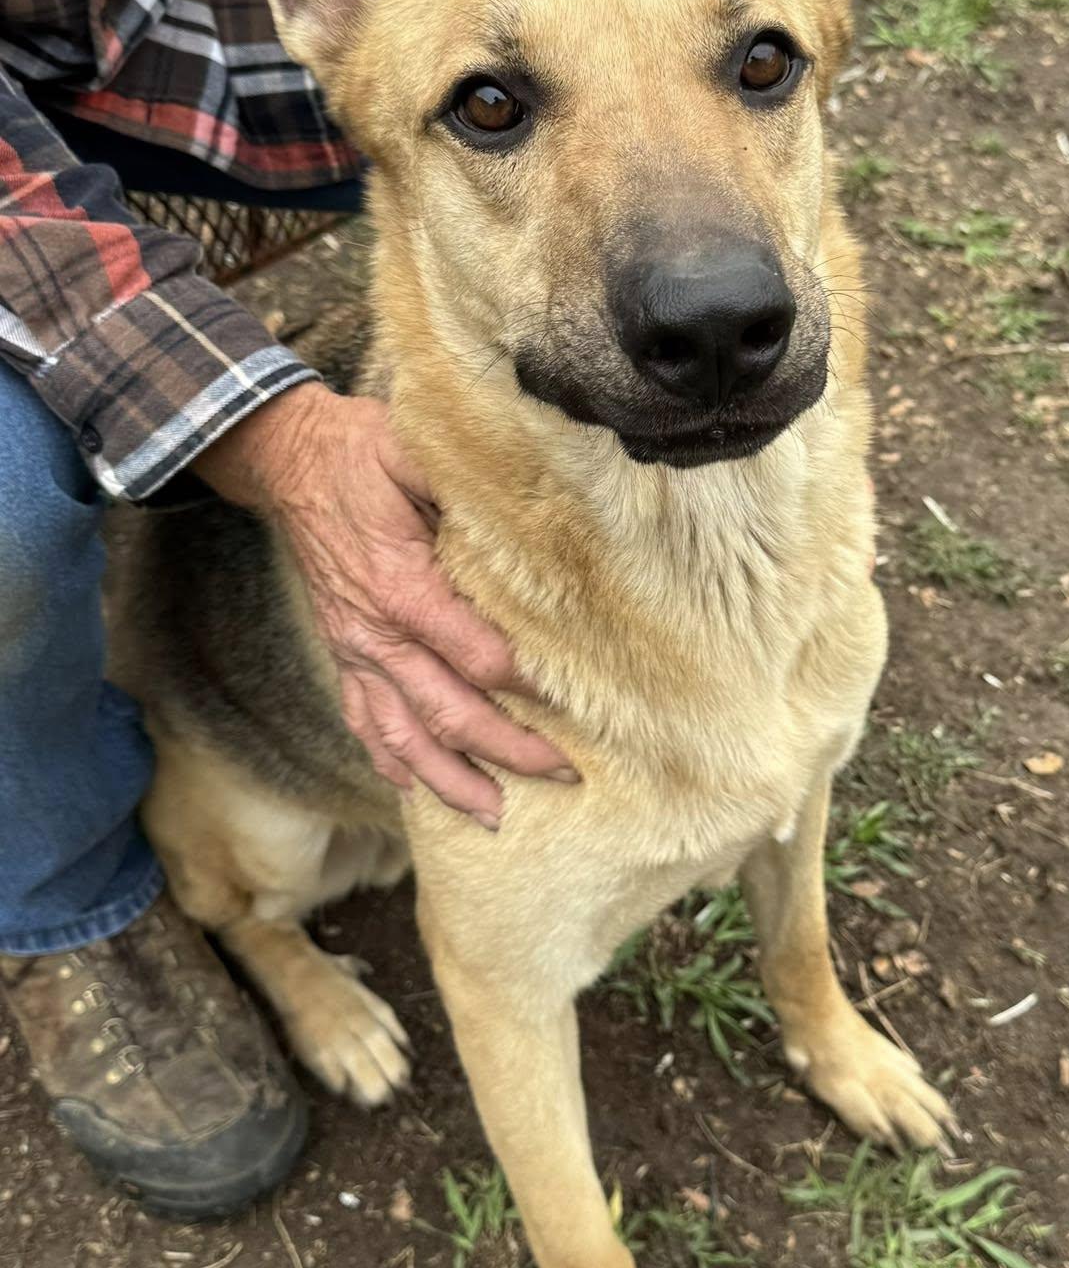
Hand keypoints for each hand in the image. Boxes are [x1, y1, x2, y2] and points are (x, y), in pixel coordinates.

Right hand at [197, 383, 572, 825]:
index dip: (530, 685)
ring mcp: (354, 650)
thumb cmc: (363, 451)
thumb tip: (535, 508)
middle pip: (448, 712)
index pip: (478, 656)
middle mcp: (375, 633)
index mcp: (402, 587)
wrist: (289, 460)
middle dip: (508, 749)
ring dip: (449, 780)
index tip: (581, 702)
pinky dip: (389, 760)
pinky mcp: (342, 652)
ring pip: (401, 736)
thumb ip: (470, 485)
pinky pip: (363, 719)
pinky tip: (413, 787)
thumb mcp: (417, 451)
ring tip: (494, 817)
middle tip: (564, 775)